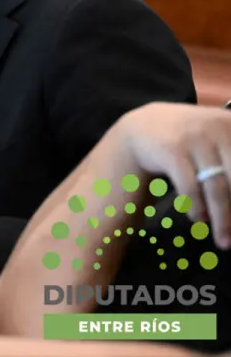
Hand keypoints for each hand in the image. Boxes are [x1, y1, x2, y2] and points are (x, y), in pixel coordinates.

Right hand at [109, 103, 230, 247]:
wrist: (143, 126)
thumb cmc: (188, 138)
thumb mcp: (218, 138)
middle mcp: (219, 128)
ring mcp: (195, 139)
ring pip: (217, 188)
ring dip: (222, 219)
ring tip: (223, 239)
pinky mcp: (173, 151)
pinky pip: (191, 188)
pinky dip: (197, 208)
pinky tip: (198, 219)